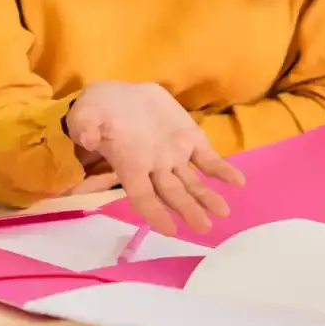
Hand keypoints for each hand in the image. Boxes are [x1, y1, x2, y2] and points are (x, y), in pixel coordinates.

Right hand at [65, 81, 244, 234]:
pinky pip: (208, 159)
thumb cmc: (97, 111)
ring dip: (207, 197)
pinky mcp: (190, 139)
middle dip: (187, 210)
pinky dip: (222, 170)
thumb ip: (86, 125)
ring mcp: (174, 155)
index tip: (169, 229)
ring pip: (192, 182)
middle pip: (172, 194)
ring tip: (223, 212)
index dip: (154, 213)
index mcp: (129, 165)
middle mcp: (154, 167)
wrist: (119, 96)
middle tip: (204, 228)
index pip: (142, 196)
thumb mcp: (85, 114)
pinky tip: (238, 182)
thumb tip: (87, 138)